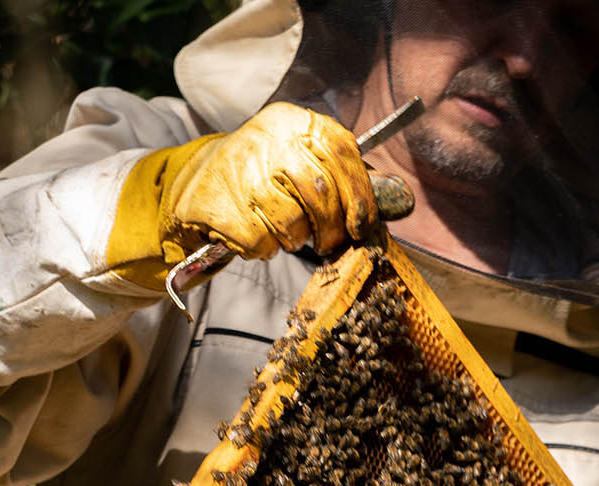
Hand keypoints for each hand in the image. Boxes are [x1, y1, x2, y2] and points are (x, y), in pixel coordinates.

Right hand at [164, 104, 378, 260]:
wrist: (198, 181)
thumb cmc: (264, 176)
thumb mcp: (305, 161)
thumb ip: (348, 178)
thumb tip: (400, 200)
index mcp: (296, 122)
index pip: (342, 153)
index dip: (360, 196)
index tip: (363, 226)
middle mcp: (269, 139)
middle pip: (319, 194)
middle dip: (330, 230)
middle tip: (327, 244)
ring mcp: (241, 171)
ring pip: (290, 223)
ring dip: (293, 240)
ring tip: (282, 231)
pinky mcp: (220, 204)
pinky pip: (260, 242)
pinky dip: (263, 250)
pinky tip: (253, 233)